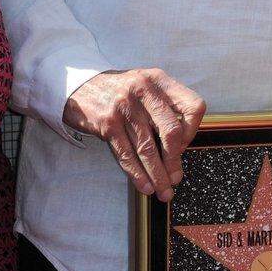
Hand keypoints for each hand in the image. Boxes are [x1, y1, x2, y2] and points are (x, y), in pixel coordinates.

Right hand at [63, 69, 205, 201]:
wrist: (79, 86)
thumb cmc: (120, 90)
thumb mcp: (146, 86)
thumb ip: (165, 107)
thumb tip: (181, 146)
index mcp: (160, 80)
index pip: (192, 106)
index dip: (193, 130)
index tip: (185, 146)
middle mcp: (145, 90)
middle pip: (171, 131)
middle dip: (174, 161)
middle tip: (176, 179)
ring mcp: (125, 106)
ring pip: (148, 148)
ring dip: (157, 174)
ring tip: (163, 190)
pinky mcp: (108, 123)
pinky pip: (127, 154)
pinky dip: (137, 174)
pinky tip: (144, 185)